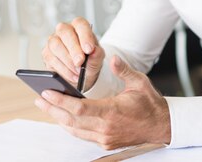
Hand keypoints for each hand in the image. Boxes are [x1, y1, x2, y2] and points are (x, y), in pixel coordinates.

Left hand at [35, 55, 170, 148]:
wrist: (162, 125)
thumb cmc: (151, 104)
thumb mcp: (139, 82)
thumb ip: (124, 70)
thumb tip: (112, 59)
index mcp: (112, 112)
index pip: (80, 108)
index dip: (61, 101)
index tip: (47, 92)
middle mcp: (106, 128)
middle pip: (72, 120)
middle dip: (53, 109)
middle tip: (40, 98)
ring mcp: (105, 138)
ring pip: (74, 129)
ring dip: (59, 118)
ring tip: (47, 105)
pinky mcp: (105, 142)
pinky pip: (82, 135)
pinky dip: (70, 125)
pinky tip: (63, 117)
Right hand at [42, 17, 103, 90]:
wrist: (82, 73)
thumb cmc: (90, 60)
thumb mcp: (98, 58)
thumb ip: (97, 54)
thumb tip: (94, 51)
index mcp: (79, 26)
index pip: (81, 24)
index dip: (85, 36)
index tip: (89, 49)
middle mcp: (64, 30)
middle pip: (65, 33)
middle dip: (74, 49)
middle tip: (80, 62)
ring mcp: (53, 40)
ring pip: (56, 46)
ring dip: (68, 61)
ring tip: (78, 72)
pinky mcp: (46, 53)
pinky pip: (51, 59)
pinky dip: (62, 69)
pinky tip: (72, 76)